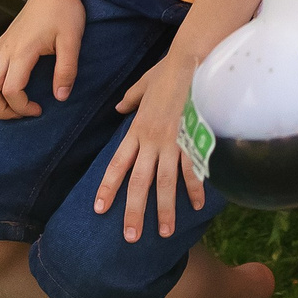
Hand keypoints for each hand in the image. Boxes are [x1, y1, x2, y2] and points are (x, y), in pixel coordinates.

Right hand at [0, 0, 85, 119]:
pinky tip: (3, 84)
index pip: (10, 90)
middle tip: (21, 114)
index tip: (39, 109)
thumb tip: (60, 97)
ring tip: (11, 102)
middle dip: (0, 110)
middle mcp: (5, 50)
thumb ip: (67, 70)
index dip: (22, 107)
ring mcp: (0, 45)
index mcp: (22, 52)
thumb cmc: (64, 12)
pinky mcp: (1, 42)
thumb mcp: (72, 41)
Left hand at [97, 50, 203, 242]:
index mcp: (137, 129)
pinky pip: (193, 168)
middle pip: (139, 181)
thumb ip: (131, 99)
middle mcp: (151, 141)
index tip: (100, 209)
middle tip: (130, 237)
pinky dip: (195, 187)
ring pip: (166, 182)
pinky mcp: (194, 139)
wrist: (192, 61)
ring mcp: (174, 142)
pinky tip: (197, 205)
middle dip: (134, 211)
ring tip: (165, 232)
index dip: (108, 187)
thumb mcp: (143, 84)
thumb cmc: (169, 71)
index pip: (117, 163)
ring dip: (165, 209)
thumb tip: (119, 107)